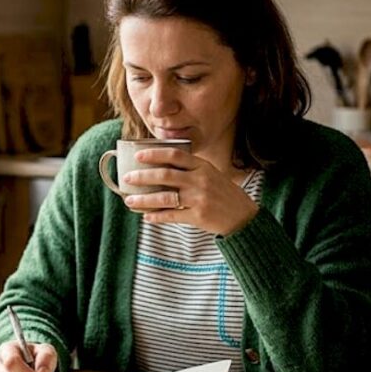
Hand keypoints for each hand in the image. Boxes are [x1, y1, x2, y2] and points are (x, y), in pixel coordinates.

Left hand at [121, 148, 258, 235]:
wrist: (243, 217)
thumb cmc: (223, 193)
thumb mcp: (211, 174)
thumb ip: (190, 169)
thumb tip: (159, 166)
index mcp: (202, 166)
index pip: (175, 155)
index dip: (155, 154)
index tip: (138, 155)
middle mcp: (200, 180)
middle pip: (165, 175)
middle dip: (142, 176)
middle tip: (127, 178)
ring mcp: (199, 198)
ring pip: (165, 198)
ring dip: (144, 200)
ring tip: (129, 201)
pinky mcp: (198, 216)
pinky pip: (172, 216)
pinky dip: (157, 216)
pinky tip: (146, 216)